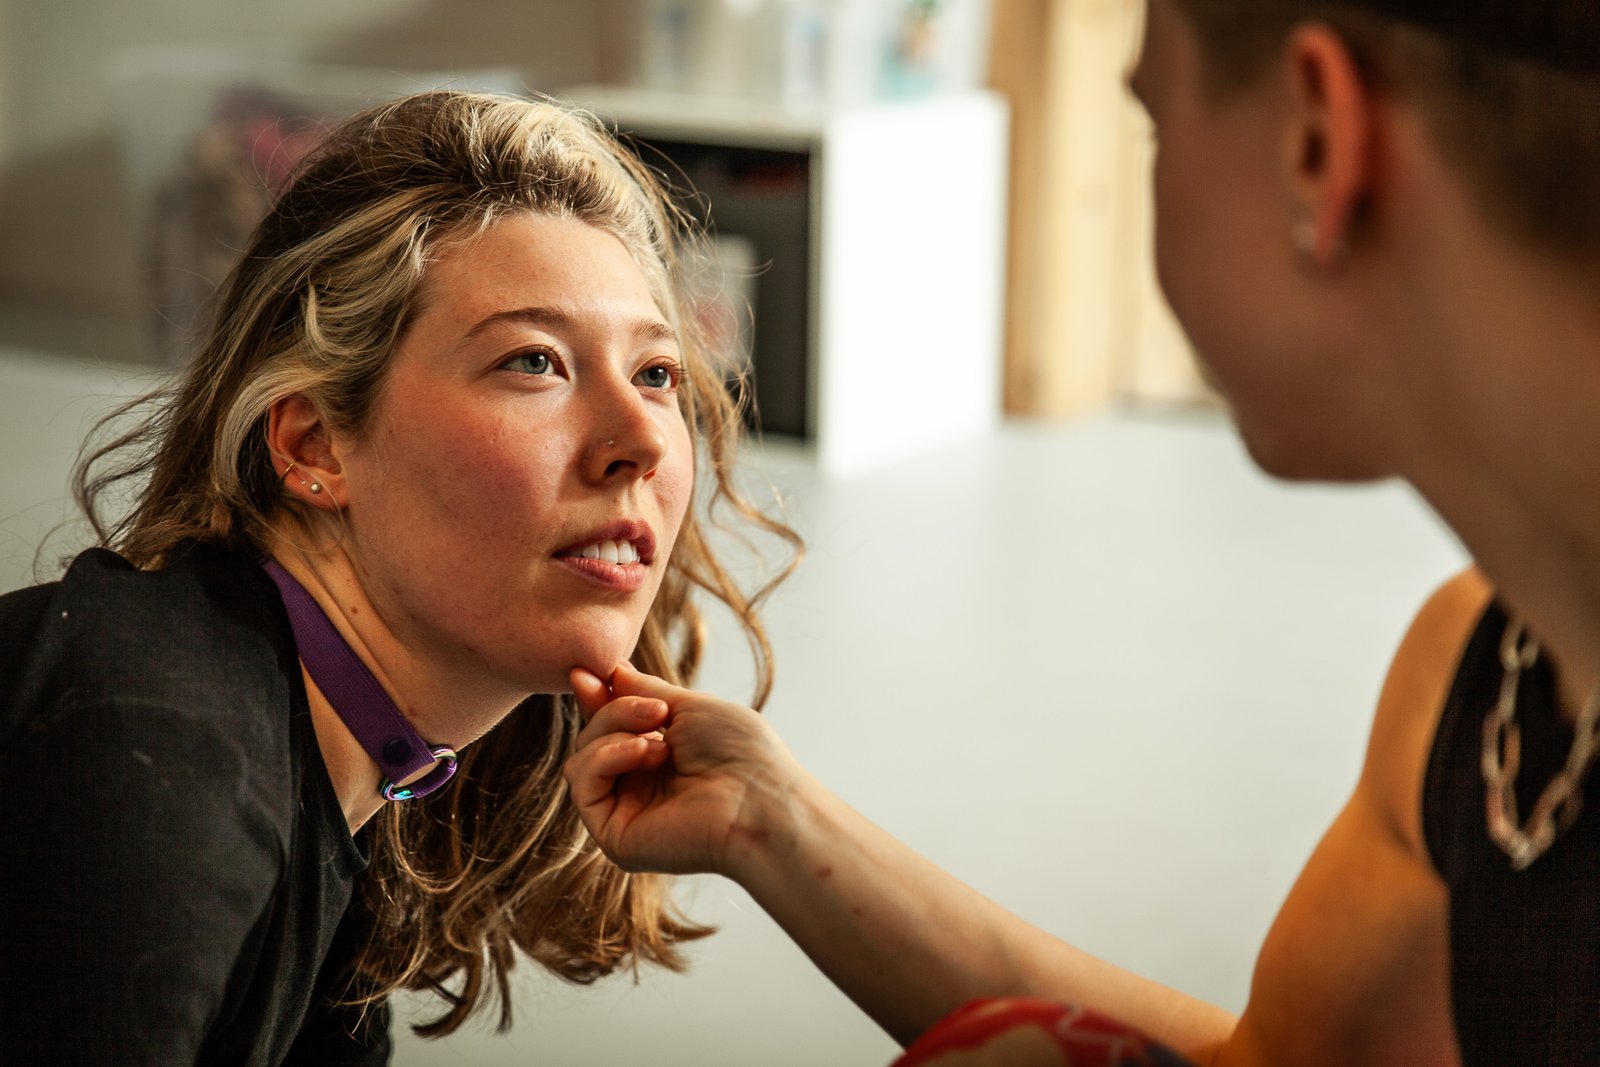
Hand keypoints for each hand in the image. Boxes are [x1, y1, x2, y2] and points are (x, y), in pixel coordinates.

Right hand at [563, 663, 805, 877]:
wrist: (761, 800)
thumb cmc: (741, 753)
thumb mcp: (690, 708)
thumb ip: (645, 692)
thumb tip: (611, 671)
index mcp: (660, 758)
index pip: (611, 727)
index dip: (597, 698)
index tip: (585, 672)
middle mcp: (641, 787)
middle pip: (592, 736)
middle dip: (615, 711)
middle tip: (657, 711)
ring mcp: (627, 812)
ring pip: (582, 758)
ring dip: (613, 733)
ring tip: (661, 739)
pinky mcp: (616, 837)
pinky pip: (582, 785)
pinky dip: (605, 758)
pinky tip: (643, 753)